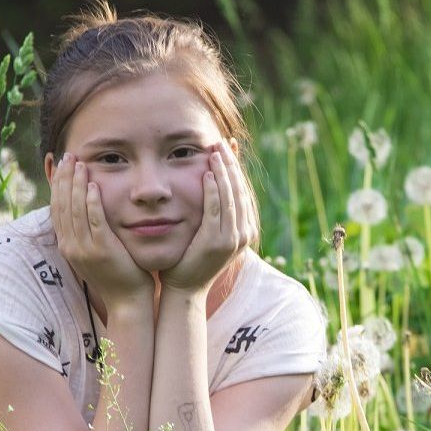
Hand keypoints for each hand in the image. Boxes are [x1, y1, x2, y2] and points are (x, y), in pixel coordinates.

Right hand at [50, 152, 155, 308]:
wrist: (127, 301)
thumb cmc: (116, 275)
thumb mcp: (95, 252)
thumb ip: (88, 232)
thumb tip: (85, 210)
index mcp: (67, 245)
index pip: (56, 209)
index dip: (57, 185)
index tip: (61, 165)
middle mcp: (70, 246)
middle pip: (62, 205)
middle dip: (64, 178)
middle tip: (69, 156)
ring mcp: (85, 249)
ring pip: (75, 210)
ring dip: (76, 184)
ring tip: (80, 163)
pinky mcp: (102, 250)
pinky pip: (94, 221)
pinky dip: (92, 202)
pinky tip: (93, 185)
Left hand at [159, 139, 254, 293]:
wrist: (184, 288)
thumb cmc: (191, 259)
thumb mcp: (208, 232)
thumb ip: (214, 211)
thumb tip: (212, 184)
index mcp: (245, 229)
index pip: (243, 190)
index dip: (236, 167)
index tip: (228, 147)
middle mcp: (244, 233)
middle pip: (240, 190)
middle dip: (231, 164)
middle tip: (221, 142)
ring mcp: (232, 239)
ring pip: (230, 197)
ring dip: (222, 172)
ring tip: (215, 152)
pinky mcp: (216, 241)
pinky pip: (216, 210)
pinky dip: (212, 190)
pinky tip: (207, 175)